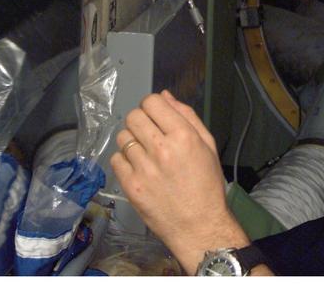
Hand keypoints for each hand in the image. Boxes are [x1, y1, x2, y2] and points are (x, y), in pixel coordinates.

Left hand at [110, 90, 249, 272]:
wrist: (199, 226)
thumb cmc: (207, 185)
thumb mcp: (207, 145)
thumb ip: (187, 116)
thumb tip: (165, 96)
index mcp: (183, 136)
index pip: (152, 102)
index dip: (152, 106)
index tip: (156, 117)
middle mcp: (161, 149)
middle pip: (133, 116)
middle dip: (140, 122)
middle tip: (149, 135)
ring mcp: (143, 168)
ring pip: (123, 137)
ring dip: (132, 142)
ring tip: (145, 155)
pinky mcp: (130, 186)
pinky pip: (116, 159)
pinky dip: (125, 161)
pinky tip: (138, 169)